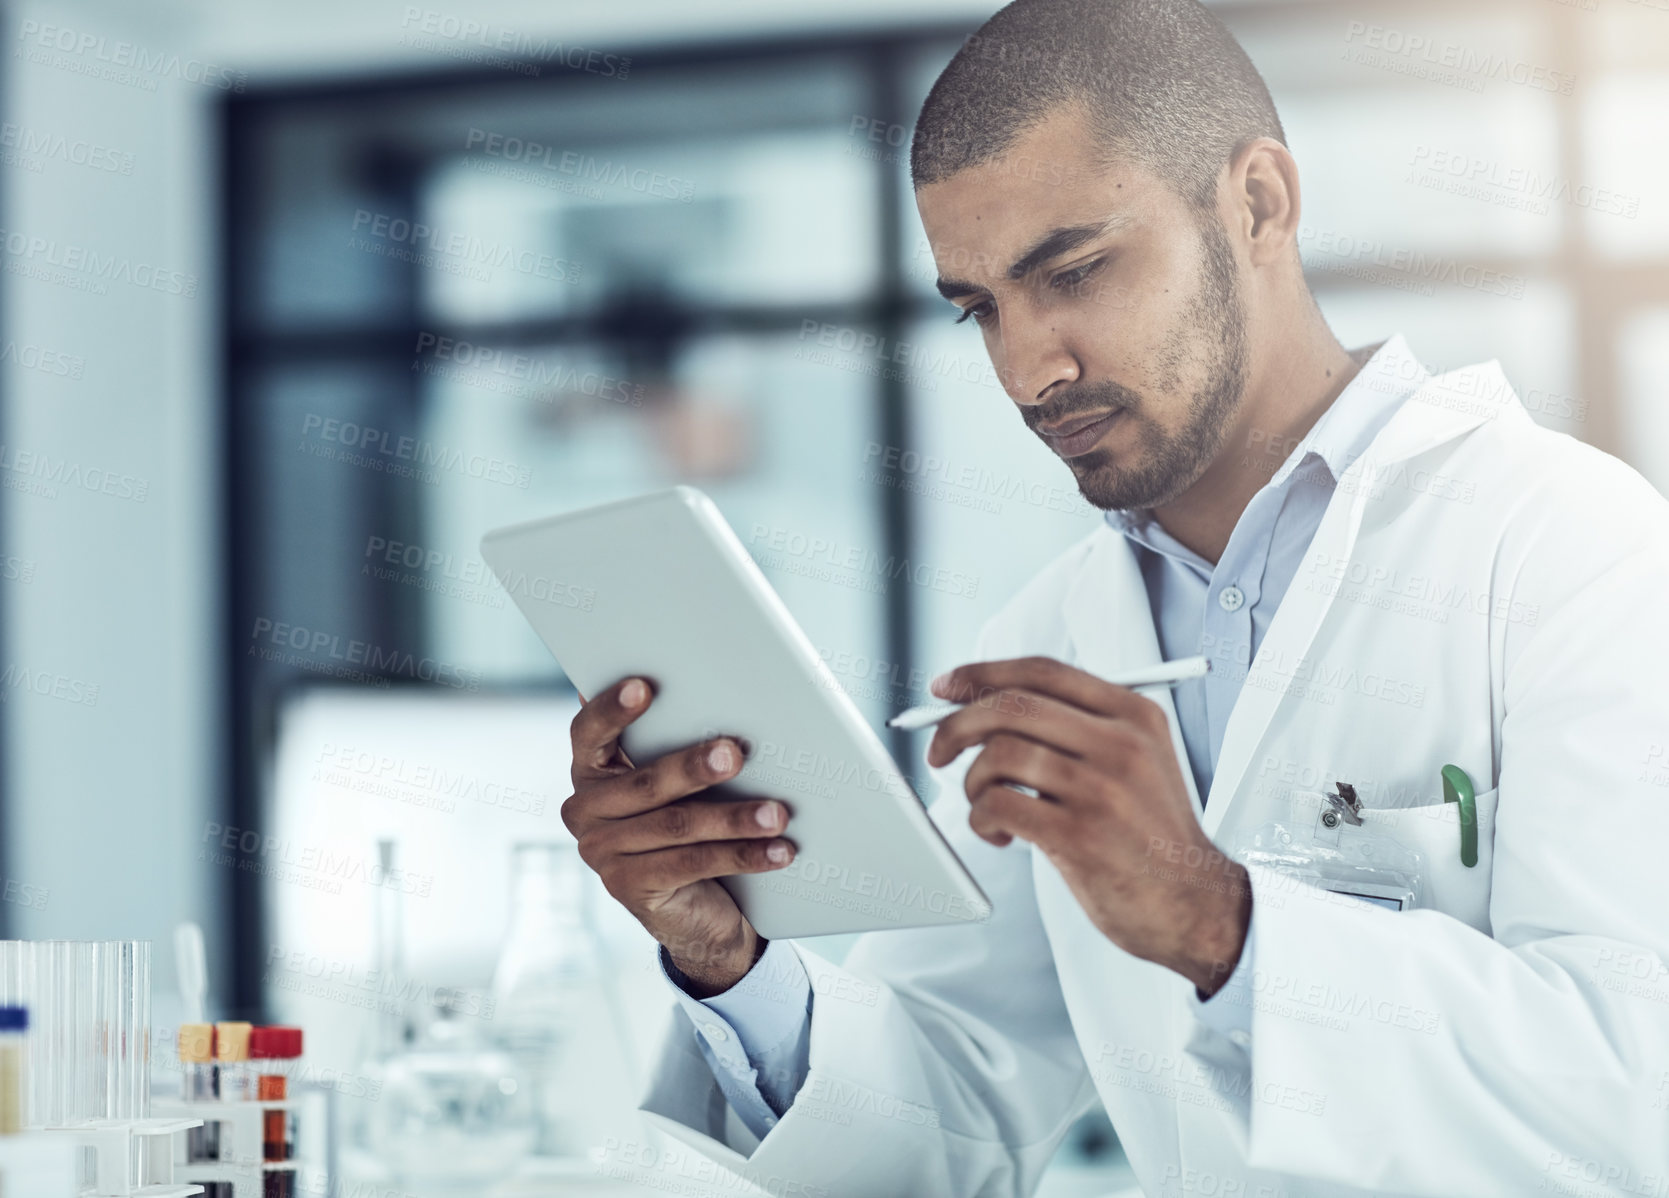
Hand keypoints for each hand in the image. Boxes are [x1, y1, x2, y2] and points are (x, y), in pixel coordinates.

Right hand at [563, 677, 795, 996]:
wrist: (695, 910)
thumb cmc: (691, 824)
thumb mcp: (679, 786)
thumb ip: (675, 745)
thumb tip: (723, 703)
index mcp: (591, 770)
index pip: (589, 733)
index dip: (612, 709)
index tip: (643, 686)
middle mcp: (585, 810)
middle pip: (644, 783)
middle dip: (694, 767)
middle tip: (735, 753)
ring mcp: (602, 853)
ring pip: (676, 826)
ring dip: (734, 818)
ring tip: (777, 813)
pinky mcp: (629, 888)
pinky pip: (692, 865)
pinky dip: (741, 855)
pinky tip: (777, 850)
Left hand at [927, 657, 1250, 995]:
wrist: (1196, 904)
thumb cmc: (1149, 835)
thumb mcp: (1137, 760)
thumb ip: (1079, 727)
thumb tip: (988, 703)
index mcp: (1133, 714)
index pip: (1042, 672)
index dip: (983, 673)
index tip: (946, 686)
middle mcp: (1120, 743)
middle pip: (1011, 705)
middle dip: (957, 724)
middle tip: (938, 750)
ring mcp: (1101, 788)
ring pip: (998, 753)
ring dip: (972, 781)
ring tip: (985, 804)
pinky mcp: (1081, 835)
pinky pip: (998, 805)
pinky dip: (981, 818)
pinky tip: (1000, 834)